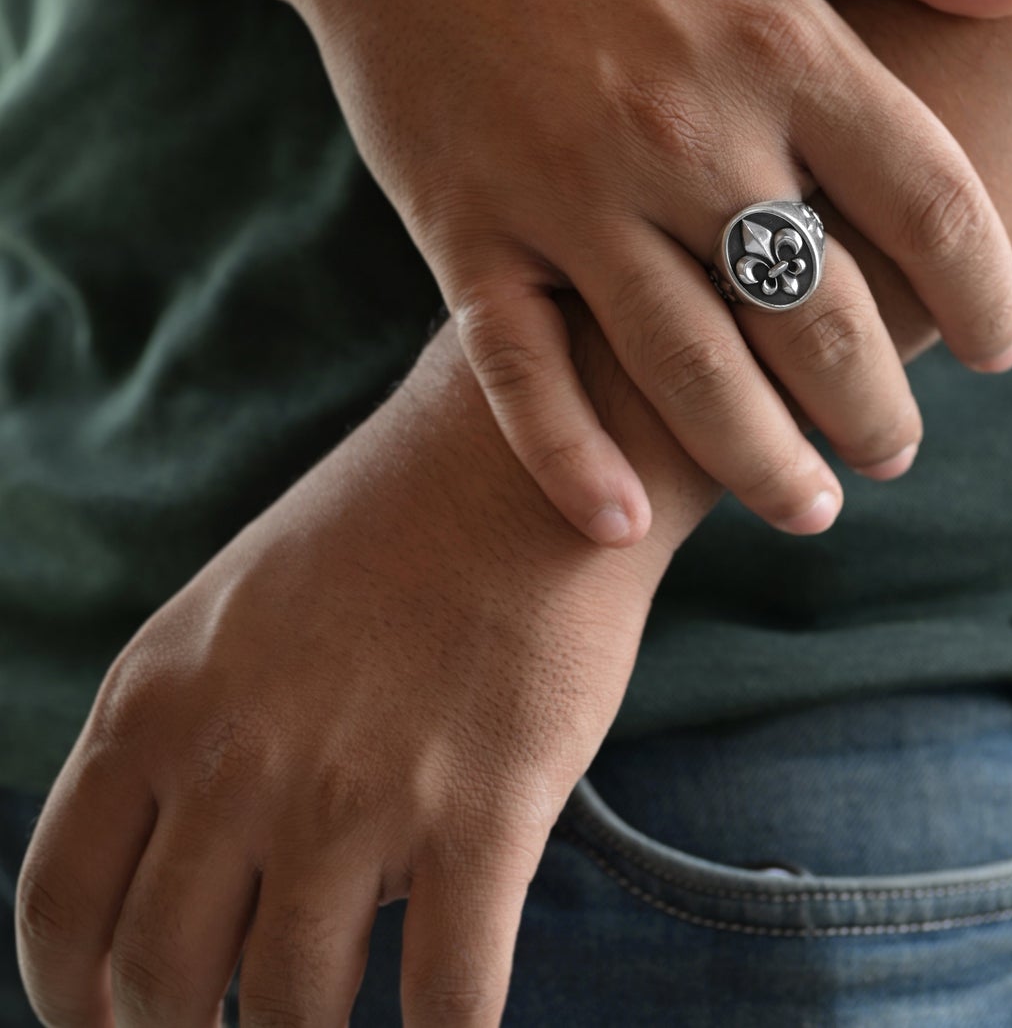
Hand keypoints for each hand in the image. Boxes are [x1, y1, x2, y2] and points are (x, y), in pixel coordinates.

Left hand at [16, 307, 716, 1027]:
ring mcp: (357, 794)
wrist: (534, 454)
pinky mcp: (482, 813)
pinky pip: (448, 998)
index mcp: (158, 700)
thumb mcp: (240, 605)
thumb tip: (208, 881)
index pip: (62, 907)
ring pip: (293, 1010)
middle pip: (165, 982)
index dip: (75, 1000)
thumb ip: (193, 733)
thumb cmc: (396, 522)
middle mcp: (237, 760)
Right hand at [262, 0, 1011, 545]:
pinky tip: (623, 522)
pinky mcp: (469, 232)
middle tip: (896, 447)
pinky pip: (521, 370)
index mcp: (778, 42)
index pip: (929, 198)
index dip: (986, 290)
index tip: (1000, 347)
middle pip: (821, 317)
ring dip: (763, 462)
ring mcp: (570, 191)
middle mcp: (685, 131)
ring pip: (689, 369)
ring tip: (812, 509)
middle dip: (878, 405)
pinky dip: (570, 457)